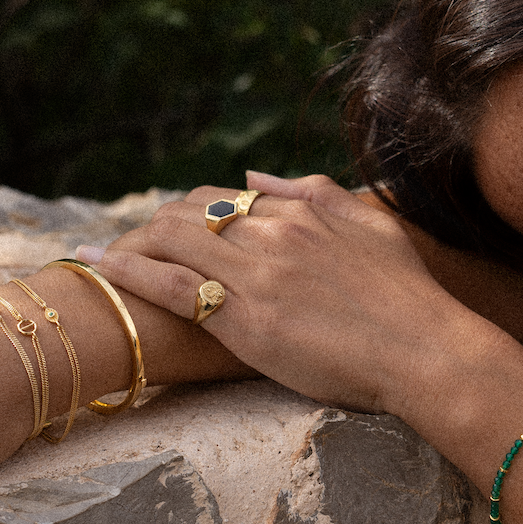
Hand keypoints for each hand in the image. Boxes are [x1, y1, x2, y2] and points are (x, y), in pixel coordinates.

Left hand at [81, 172, 490, 417]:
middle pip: (190, 210)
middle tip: (132, 242)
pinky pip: (170, 284)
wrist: (426, 351)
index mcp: (305, 211)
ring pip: (172, 238)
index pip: (228, 195)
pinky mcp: (244, 318)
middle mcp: (275, 231)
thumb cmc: (408, 298)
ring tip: (102, 252)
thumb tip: (258, 172)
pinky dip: (126, 270)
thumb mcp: (372, 226)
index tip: (176, 225)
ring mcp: (258, 272)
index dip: (194, 208)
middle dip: (155, 223)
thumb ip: (316, 192)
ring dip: (131, 240)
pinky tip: (96, 265)